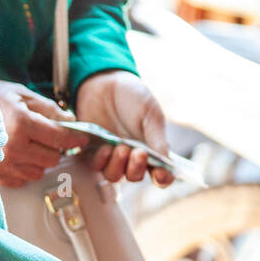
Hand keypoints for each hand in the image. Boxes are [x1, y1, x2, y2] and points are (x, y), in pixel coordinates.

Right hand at [0, 81, 87, 187]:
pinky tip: (17, 154)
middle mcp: (14, 148)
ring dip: (40, 159)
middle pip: (53, 158)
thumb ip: (50, 109)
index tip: (82, 138)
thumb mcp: (23, 95)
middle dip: (54, 147)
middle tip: (46, 136)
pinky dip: (26, 168)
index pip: (61, 138)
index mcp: (22, 124)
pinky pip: (24, 179)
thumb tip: (71, 122)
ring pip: (40, 171)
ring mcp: (5, 164)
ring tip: (27, 144)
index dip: (76, 138)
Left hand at [74, 69, 173, 185]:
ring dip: (118, 165)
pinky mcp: (92, 151)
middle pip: (134, 177)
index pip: (159, 174)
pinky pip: (96, 166)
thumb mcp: (150, 115)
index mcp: (151, 149)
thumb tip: (166, 163)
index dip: (162, 179)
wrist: (104, 81)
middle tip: (138, 152)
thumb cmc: (132, 96)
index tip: (160, 176)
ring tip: (121, 147)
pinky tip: (106, 147)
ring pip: (114, 176)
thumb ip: (157, 140)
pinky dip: (101, 160)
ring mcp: (111, 155)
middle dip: (136, 168)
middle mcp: (131, 157)